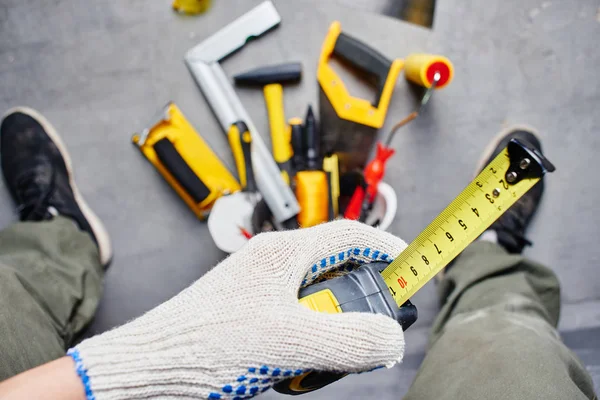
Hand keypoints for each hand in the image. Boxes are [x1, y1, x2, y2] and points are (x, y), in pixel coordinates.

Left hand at [70, 220, 406, 398]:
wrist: (150, 369)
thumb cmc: (204, 344)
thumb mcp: (290, 341)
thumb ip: (350, 338)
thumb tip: (392, 336)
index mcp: (283, 254)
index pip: (350, 236)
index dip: (387, 248)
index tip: (412, 265)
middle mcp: (272, 266)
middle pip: (336, 271)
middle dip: (358, 303)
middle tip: (369, 332)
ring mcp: (260, 291)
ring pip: (316, 303)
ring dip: (329, 331)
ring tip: (316, 359)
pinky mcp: (251, 317)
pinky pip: (294, 325)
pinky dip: (305, 346)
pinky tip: (291, 369)